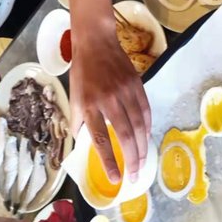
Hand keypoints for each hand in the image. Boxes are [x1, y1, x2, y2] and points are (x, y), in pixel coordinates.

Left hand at [70, 16, 151, 182]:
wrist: (97, 43)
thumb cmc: (82, 73)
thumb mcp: (74, 99)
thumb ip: (79, 123)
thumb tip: (86, 145)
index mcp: (89, 105)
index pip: (100, 139)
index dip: (109, 161)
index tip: (116, 178)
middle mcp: (108, 100)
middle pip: (125, 136)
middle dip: (133, 159)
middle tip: (134, 176)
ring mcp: (125, 92)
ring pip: (140, 126)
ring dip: (143, 148)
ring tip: (143, 163)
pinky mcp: (138, 86)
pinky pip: (146, 112)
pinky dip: (147, 129)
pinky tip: (146, 140)